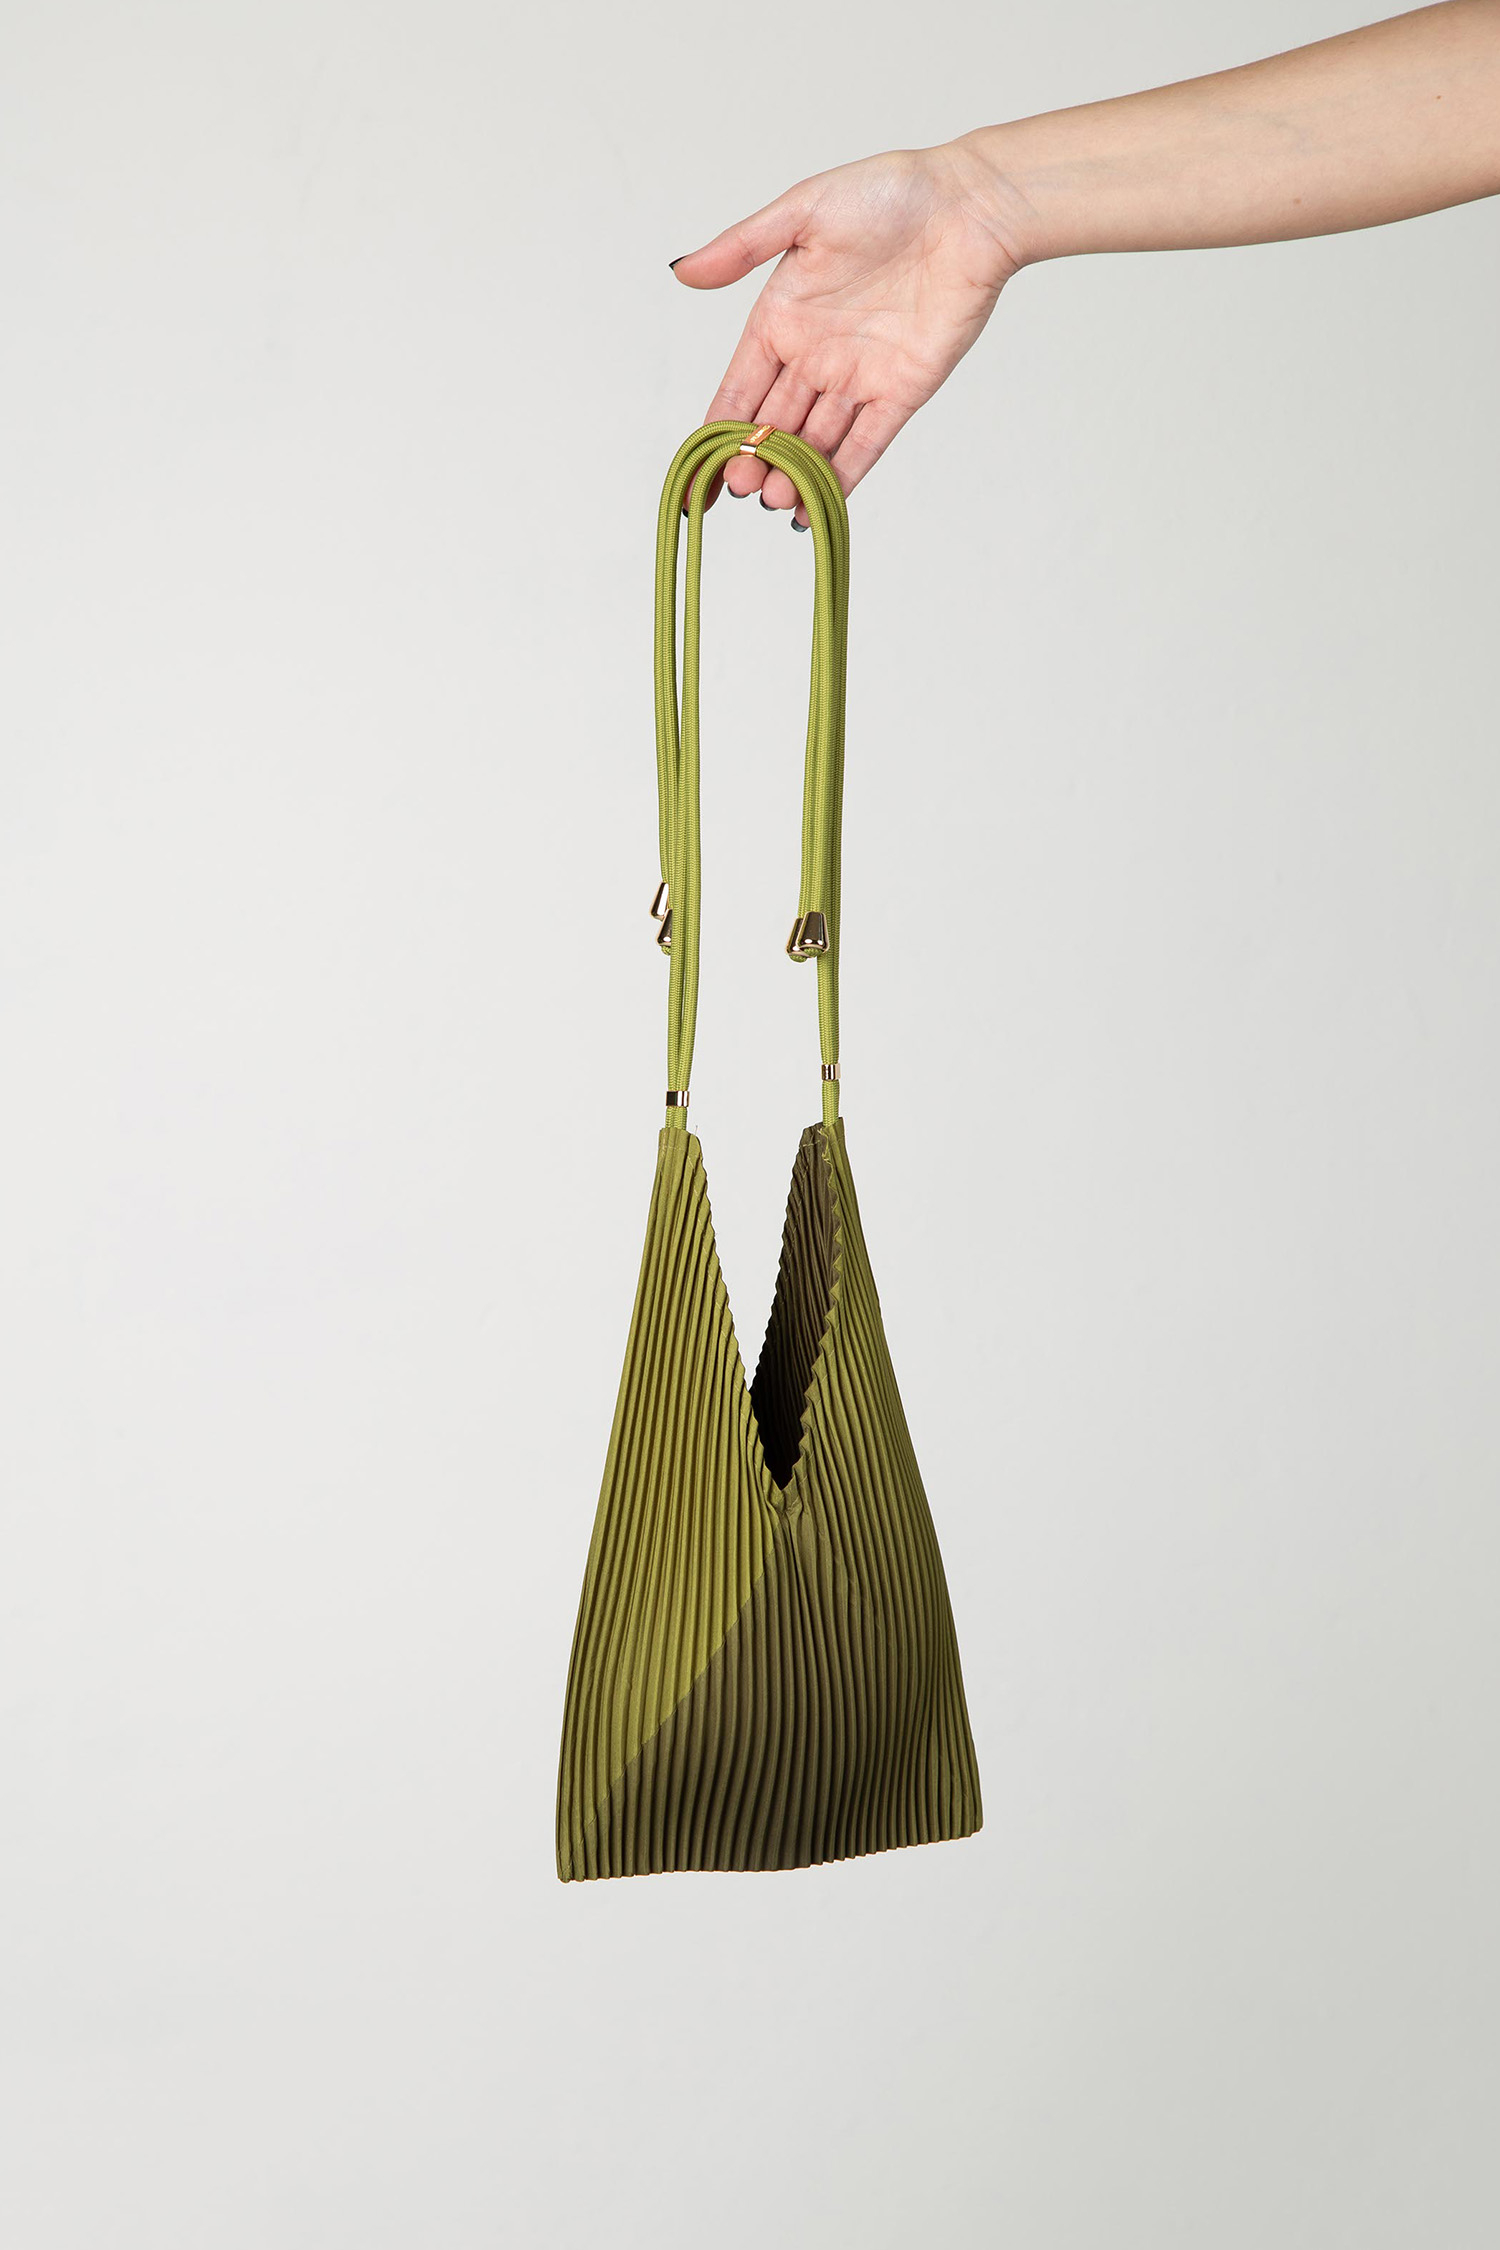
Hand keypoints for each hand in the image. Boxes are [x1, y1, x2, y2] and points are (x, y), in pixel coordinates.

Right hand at [671, 142, 1025, 520]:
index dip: (719, 428)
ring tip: (773, 499)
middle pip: (774, 424)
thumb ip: (742, 248)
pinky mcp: (902, 392)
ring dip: (792, 474)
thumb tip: (681, 271)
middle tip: (743, 487)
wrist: (969, 207)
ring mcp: (858, 378)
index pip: (740, 387)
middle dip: (755, 460)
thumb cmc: (889, 193)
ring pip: (814, 441)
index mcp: (782, 318)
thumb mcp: (804, 211)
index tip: (703, 465)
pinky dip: (841, 478)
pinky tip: (814, 508)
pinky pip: (865, 444)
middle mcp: (815, 355)